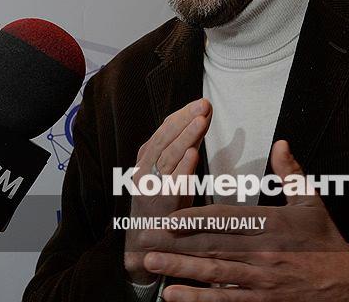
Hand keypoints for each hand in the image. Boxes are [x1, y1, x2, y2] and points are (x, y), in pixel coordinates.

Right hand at [125, 98, 211, 283]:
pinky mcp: (159, 207)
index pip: (163, 131)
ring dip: (186, 137)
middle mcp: (144, 171)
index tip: (201, 103)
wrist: (144, 246)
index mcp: (145, 161)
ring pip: (168, 158)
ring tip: (201, 120)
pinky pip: (172, 185)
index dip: (181, 115)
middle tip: (204, 105)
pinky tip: (194, 155)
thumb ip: (180, 149)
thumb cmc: (163, 206)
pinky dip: (183, 169)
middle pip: (165, 140)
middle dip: (185, 120)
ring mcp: (150, 188)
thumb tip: (200, 119)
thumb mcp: (168, 174)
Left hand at [143, 140, 348, 301]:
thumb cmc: (325, 240)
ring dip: (180, 268)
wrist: (347, 283)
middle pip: (213, 246)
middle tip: (145, 236)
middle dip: (176, 242)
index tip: (170, 215)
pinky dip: (197, 300)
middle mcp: (264, 252)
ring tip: (152, 262)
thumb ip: (292, 173)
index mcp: (273, 225)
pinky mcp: (261, 300)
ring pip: (214, 273)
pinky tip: (173, 295)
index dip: (195, 218)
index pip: (227, 220)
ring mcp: (261, 280)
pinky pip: (224, 301)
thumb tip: (280, 143)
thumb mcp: (312, 202)